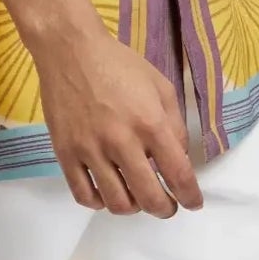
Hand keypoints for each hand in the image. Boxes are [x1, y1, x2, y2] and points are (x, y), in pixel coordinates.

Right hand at [28, 13, 203, 215]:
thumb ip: (174, 125)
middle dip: (164, 209)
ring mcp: (90, 150)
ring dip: (133, 208)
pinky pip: (83, 194)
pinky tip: (106, 194)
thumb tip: (178, 158)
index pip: (178, 174)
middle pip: (149, 197)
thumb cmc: (119, 65)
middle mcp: (121, 142)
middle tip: (167, 206)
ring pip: (116, 202)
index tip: (193, 203)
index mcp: (150, 123)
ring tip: (136, 198)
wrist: (70, 50)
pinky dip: (99, 203)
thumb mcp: (160, 87)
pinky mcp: (65, 153)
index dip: (190, 197)